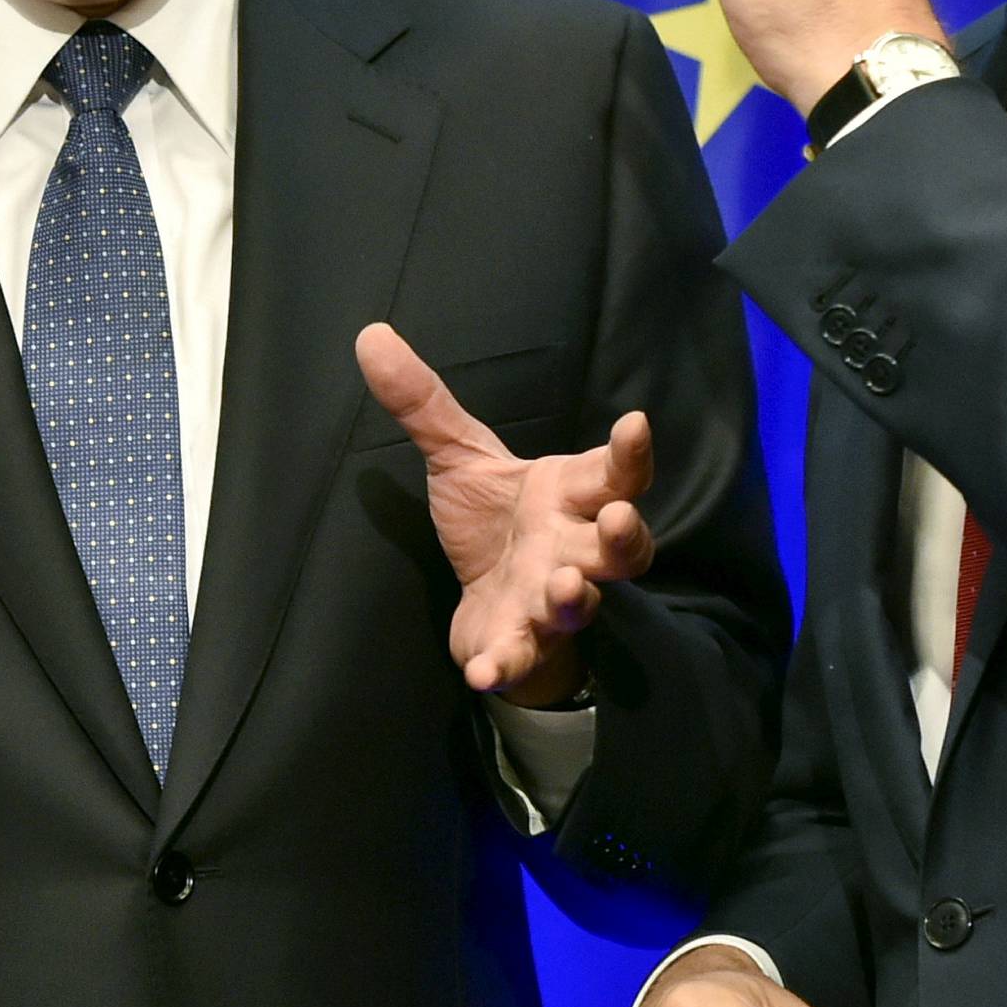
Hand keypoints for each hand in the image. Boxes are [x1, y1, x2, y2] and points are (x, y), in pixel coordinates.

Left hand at [354, 323, 653, 701]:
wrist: (488, 600)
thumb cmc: (493, 520)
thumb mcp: (459, 457)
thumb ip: (424, 403)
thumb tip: (371, 335)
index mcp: (567, 497)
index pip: (612, 473)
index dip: (629, 454)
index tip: (636, 424)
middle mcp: (570, 549)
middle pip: (620, 548)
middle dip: (624, 536)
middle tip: (617, 520)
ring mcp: (548, 601)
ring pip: (579, 603)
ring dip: (574, 598)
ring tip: (563, 590)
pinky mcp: (517, 643)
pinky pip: (518, 656)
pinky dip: (505, 663)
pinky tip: (483, 671)